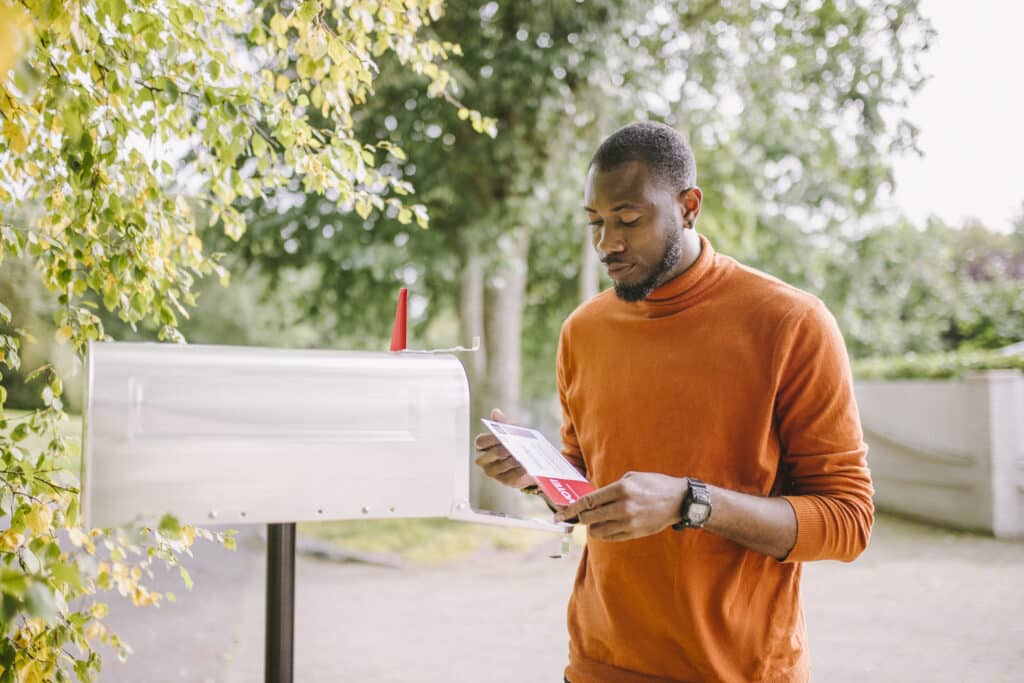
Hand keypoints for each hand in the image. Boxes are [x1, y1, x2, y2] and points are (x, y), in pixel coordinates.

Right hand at [473, 408, 536, 488]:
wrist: (530, 460)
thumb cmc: (516, 442)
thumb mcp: (512, 430)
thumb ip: (504, 422)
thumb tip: (495, 412)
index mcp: (482, 446)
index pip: (481, 442)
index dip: (491, 439)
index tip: (502, 435)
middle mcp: (484, 460)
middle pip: (493, 454)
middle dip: (504, 449)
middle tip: (514, 446)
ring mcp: (493, 472)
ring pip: (502, 465)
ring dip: (513, 460)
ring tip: (522, 456)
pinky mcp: (505, 481)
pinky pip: (511, 476)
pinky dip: (519, 470)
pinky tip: (526, 466)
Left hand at [553, 472, 688, 541]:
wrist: (678, 501)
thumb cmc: (654, 485)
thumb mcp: (632, 478)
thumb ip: (611, 488)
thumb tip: (593, 500)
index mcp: (621, 489)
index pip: (588, 501)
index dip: (571, 509)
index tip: (560, 515)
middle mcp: (623, 507)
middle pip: (589, 518)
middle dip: (581, 518)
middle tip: (580, 516)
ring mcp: (629, 522)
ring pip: (598, 531)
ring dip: (593, 527)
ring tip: (597, 520)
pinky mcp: (634, 533)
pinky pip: (610, 538)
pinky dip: (604, 533)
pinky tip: (608, 525)